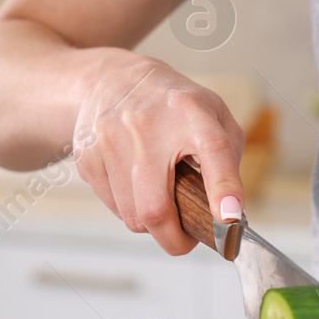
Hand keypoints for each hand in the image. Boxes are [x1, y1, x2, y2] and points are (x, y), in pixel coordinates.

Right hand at [72, 53, 245, 253]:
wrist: (112, 79)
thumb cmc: (173, 106)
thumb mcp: (214, 116)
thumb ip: (228, 161)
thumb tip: (230, 215)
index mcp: (191, 112)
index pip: (212, 150)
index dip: (223, 188)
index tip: (228, 219)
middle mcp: (148, 124)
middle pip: (155, 207)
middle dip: (174, 239)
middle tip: (186, 240)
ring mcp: (111, 139)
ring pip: (132, 216)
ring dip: (151, 223)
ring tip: (161, 201)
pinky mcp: (88, 155)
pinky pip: (113, 207)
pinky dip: (129, 209)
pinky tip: (136, 186)